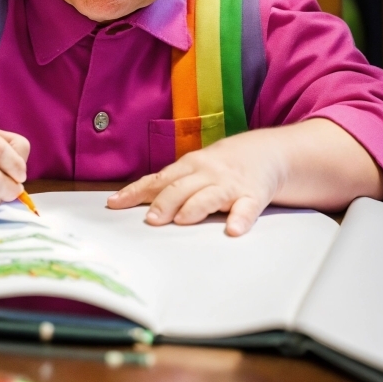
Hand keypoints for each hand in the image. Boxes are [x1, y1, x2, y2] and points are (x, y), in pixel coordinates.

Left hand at [107, 130, 286, 235]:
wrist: (267, 152)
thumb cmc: (220, 165)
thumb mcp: (193, 168)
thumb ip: (167, 184)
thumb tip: (127, 200)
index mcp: (188, 166)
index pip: (157, 179)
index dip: (135, 192)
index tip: (114, 204)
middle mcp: (206, 173)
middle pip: (180, 187)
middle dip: (164, 202)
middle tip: (151, 220)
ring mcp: (229, 184)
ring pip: (209, 196)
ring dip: (194, 207)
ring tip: (182, 220)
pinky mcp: (253, 196)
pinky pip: (247, 208)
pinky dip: (240, 218)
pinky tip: (233, 229)